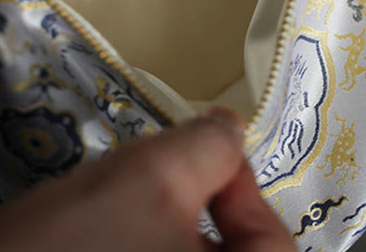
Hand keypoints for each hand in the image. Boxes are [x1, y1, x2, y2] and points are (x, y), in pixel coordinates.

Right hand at [0, 108, 294, 251]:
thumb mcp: (149, 181)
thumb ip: (205, 147)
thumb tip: (231, 127)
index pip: (272, 246)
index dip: (247, 189)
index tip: (212, 151)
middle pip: (226, 251)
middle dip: (199, 203)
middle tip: (159, 172)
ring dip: (160, 222)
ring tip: (114, 202)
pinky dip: (135, 241)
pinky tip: (94, 229)